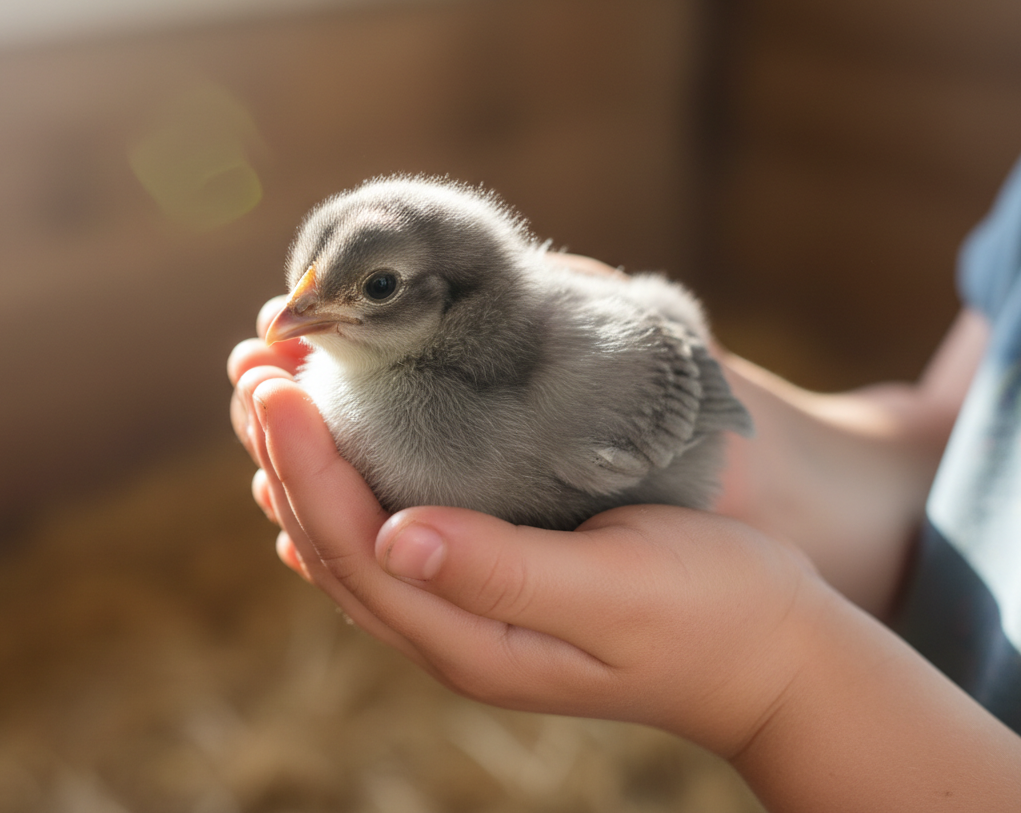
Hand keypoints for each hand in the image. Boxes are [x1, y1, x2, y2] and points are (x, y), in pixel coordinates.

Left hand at [227, 292, 826, 757]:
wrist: (771, 658)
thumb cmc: (715, 615)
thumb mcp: (619, 592)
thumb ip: (506, 570)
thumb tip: (393, 534)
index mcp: (473, 639)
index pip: (353, 547)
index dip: (303, 462)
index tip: (275, 380)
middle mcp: (453, 635)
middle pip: (332, 542)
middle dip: (283, 452)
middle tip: (250, 362)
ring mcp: (468, 617)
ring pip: (352, 541)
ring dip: (304, 465)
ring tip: (267, 390)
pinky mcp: (491, 591)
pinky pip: (391, 544)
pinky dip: (348, 488)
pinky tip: (327, 463)